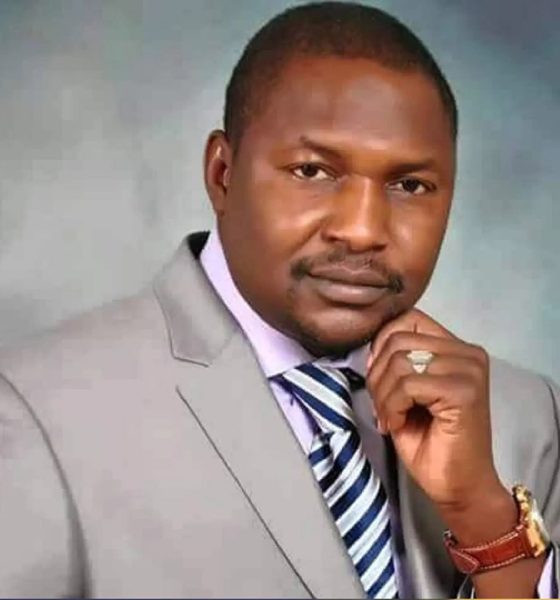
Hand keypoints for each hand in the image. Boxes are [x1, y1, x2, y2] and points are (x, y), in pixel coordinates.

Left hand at [367, 308, 514, 541]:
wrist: (457, 487)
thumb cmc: (430, 442)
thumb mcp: (405, 391)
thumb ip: (396, 361)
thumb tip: (370, 346)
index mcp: (456, 348)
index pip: (407, 319)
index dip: (381, 344)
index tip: (378, 377)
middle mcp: (468, 353)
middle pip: (397, 341)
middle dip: (378, 376)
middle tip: (383, 407)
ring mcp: (469, 370)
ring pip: (399, 362)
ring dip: (384, 395)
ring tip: (391, 417)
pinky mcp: (464, 391)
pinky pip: (407, 385)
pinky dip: (393, 406)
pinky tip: (400, 424)